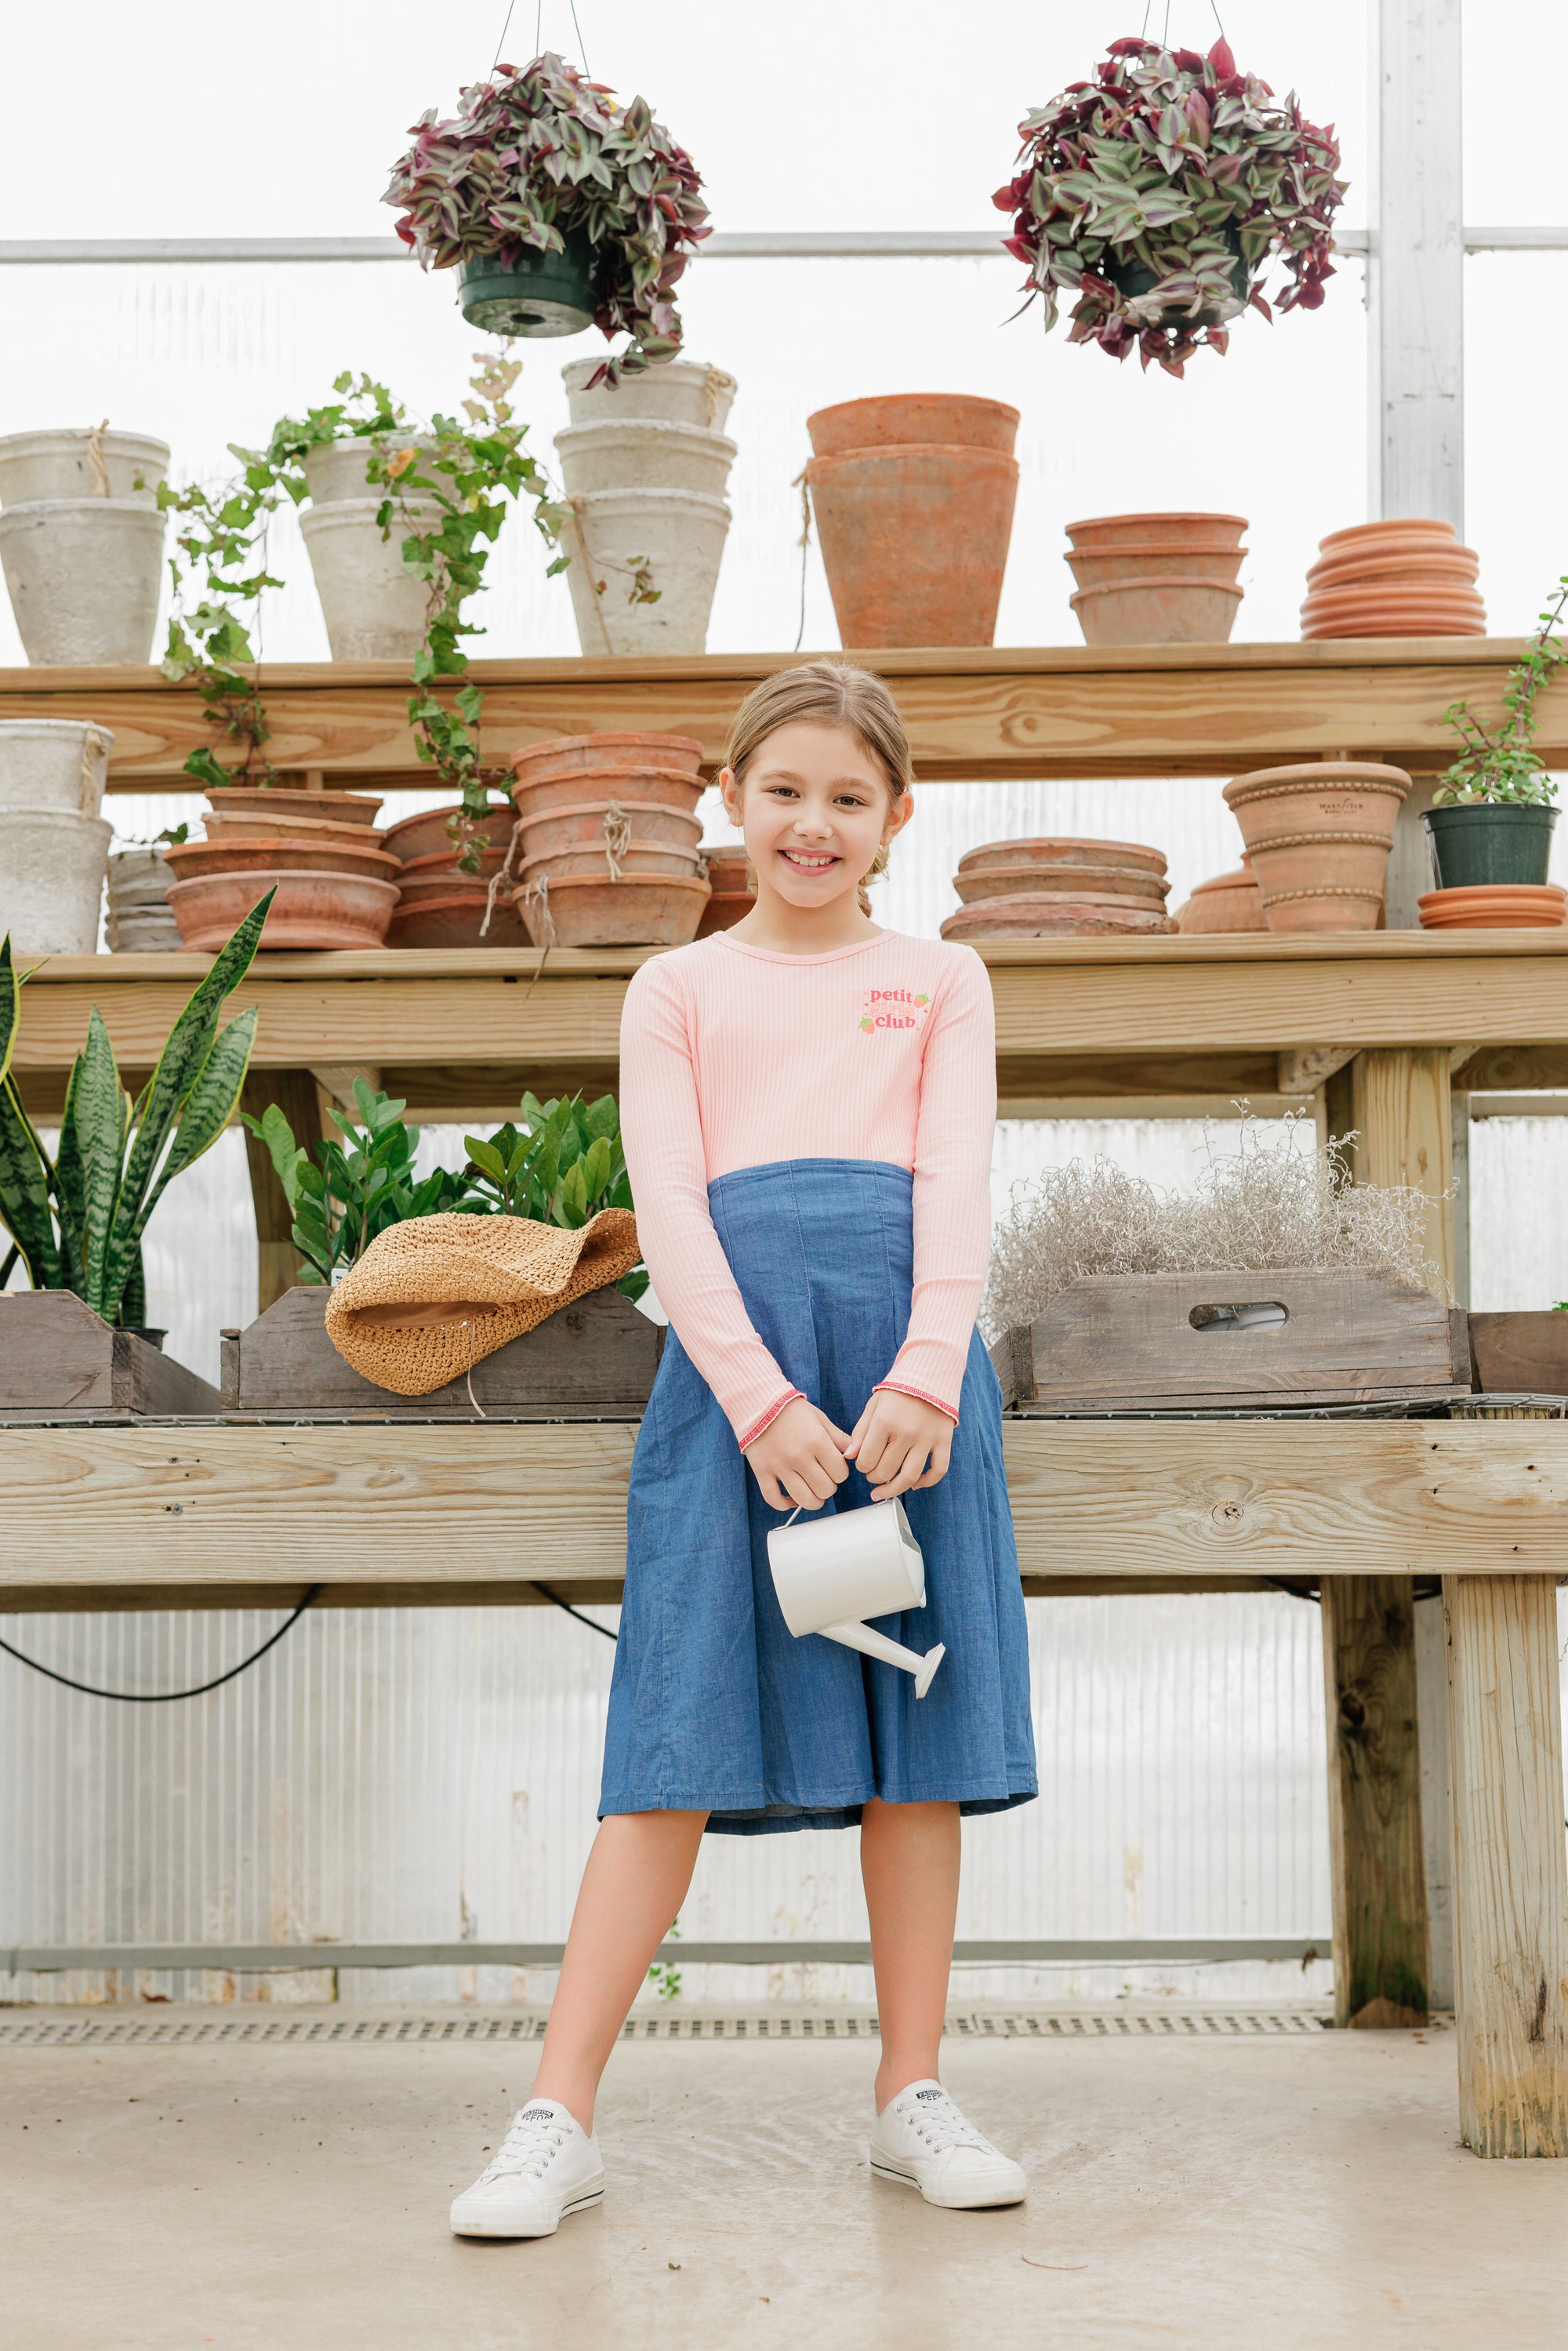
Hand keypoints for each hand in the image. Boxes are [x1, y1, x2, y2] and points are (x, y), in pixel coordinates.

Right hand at [743, 1395, 852, 1511]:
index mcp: (817, 1442)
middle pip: (825, 1490)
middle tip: (823, 1478)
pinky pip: (774, 1499)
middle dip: (828, 1487)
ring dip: (812, 1500)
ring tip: (812, 1492)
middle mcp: (799, 1456)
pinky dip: (785, 1504)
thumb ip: (840, 1438)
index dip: (840, 1473)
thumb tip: (855, 1454)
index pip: (840, 1474)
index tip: (834, 1468)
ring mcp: (779, 1466)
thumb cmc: (792, 1411)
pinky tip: (791, 1498)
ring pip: (803, 1499)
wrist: (759, 1403)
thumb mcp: (821, 1420)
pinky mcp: (762, 1472)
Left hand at [845, 1390, 953, 1501]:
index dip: (861, 1466)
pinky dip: (927, 1483)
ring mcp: (927, 1438)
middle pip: (886, 1471)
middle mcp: (907, 1432)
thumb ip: (860, 1432)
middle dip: (874, 1478)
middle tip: (873, 1475)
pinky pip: (938, 1471)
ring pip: (910, 1477)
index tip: (863, 1463)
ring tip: (885, 1491)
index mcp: (885, 1422)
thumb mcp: (873, 1406)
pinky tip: (914, 1485)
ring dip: (894, 1489)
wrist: (930, 1375)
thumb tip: (849, 1457)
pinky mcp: (944, 1441)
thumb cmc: (898, 1392)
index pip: (866, 1460)